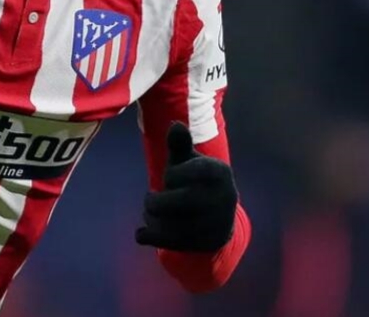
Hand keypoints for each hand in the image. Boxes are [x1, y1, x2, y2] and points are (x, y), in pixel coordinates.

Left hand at [135, 122, 237, 251]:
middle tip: (150, 200)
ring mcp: (219, 222)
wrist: (218, 217)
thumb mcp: (187, 161)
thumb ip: (179, 145)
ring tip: (150, 214)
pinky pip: (175, 243)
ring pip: (178, 225)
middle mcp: (225, 197)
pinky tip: (142, 234)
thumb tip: (175, 125)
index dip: (174, 175)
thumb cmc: (194, 180)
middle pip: (184, 201)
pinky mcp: (208, 243)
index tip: (169, 177)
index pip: (194, 171)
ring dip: (154, 220)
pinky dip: (153, 237)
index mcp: (220, 172)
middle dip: (157, 202)